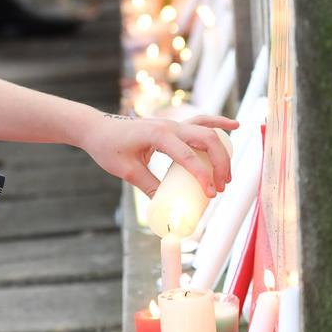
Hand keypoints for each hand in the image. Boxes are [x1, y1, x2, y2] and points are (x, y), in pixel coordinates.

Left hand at [81, 113, 238, 196]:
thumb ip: (149, 188)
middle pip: (206, 140)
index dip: (203, 177)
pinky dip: (217, 123)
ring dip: (221, 150)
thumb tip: (167, 209)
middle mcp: (169, 125)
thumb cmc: (108, 148)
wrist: (96, 128)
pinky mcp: (172, 125)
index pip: (187, 157)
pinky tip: (234, 126)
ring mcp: (172, 123)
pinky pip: (200, 121)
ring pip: (206, 130)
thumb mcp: (127, 171)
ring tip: (228, 173)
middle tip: (221, 189)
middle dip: (219, 164)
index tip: (211, 195)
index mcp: (158, 135)